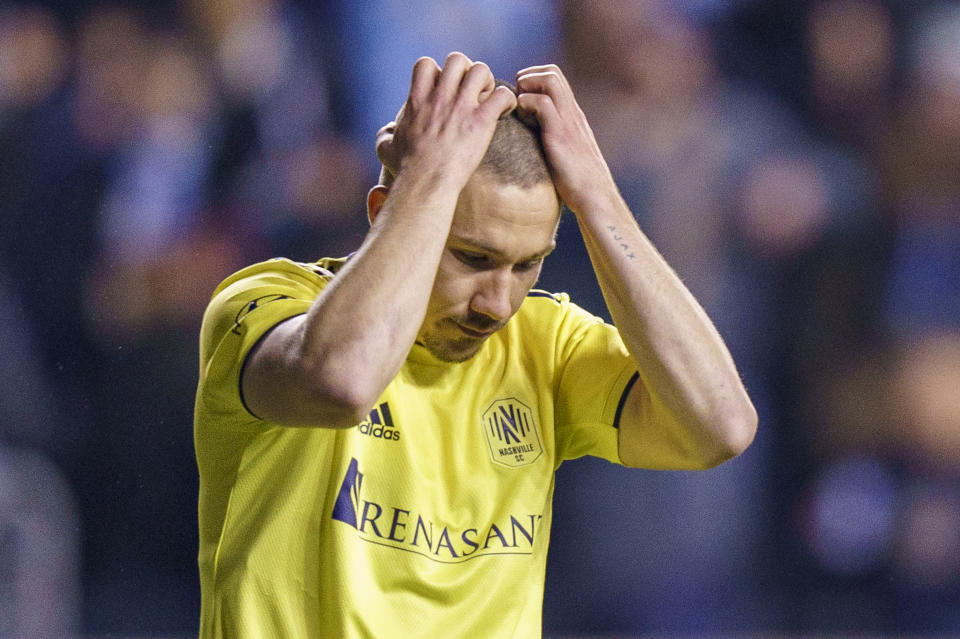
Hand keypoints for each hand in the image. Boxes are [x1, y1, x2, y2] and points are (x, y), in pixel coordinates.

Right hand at [376, 53, 516, 190]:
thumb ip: (384, 136)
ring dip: (487, 82)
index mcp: (417, 100)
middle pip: (457, 59)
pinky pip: (502, 95)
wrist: (426, 183)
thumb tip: (387, 132)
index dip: (438, 72)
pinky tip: (503, 113)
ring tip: (486, 101)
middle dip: (466, 72)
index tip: (444, 91)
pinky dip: (506, 101)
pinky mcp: (481, 122)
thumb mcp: (386, 149)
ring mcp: (461, 107)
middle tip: (470, 94)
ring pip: (481, 70)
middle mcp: (439, 98)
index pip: (426, 64)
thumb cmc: (407, 169)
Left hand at [516, 65, 615, 214]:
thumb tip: (531, 142)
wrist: (595, 198)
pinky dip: (526, 105)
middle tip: (517, 101)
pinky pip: (542, 103)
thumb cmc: (578, 183)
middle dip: (528, 77)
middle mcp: (572, 112)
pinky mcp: (561, 134)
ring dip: (527, 87)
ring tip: (519, 109)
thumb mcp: (564, 154)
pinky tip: (522, 122)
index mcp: (572, 115)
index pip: (555, 79)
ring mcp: (568, 121)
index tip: (520, 100)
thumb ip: (551, 141)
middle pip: (552, 72)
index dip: (533, 80)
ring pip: (549, 79)